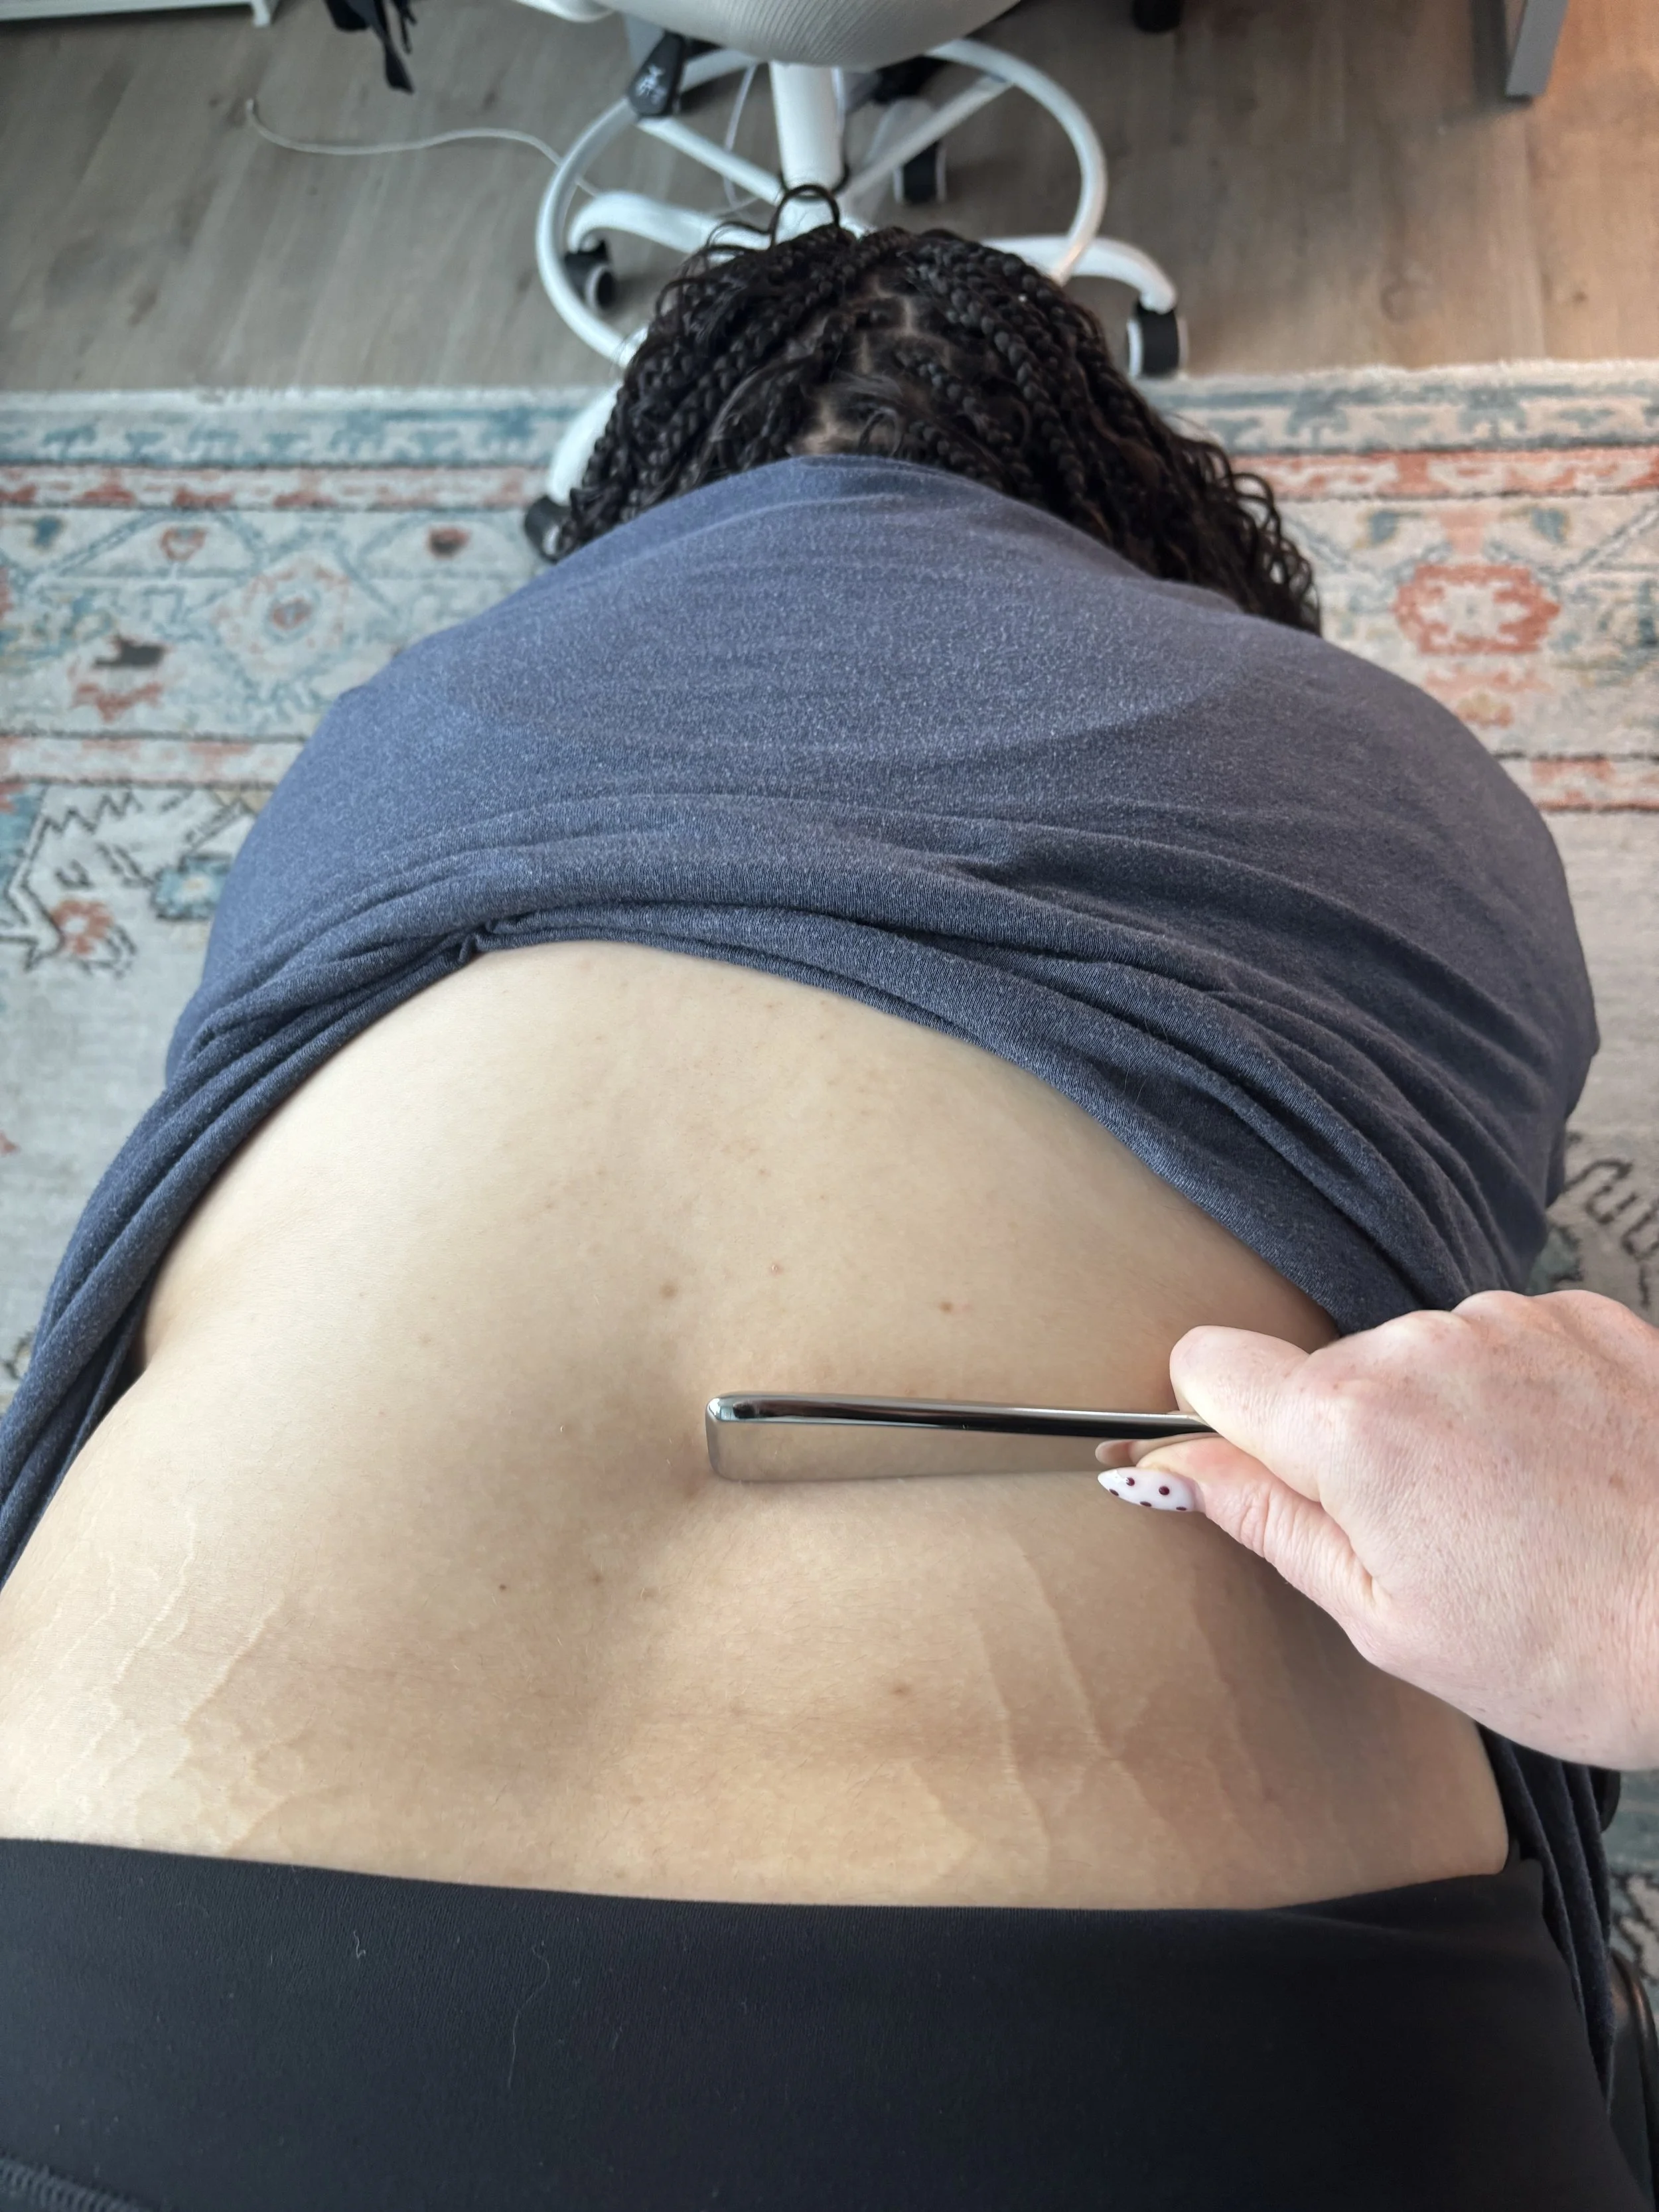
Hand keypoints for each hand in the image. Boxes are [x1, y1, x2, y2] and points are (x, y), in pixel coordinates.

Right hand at [1097, 1290, 1658, 1766]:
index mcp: (1349, 1421)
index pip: (1210, 1361)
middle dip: (1351, 1442)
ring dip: (1442, 1419)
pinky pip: (1502, 1344)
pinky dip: (1517, 1398)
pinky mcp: (1585, 1313)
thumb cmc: (1574, 1650)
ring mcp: (1510, 1318)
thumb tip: (1166, 1466)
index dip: (1221, 1423)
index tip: (1263, 1474)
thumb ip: (1268, 1521)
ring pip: (1417, 1358)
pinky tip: (1567, 1473)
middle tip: (1431, 1538)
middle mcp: (1419, 1341)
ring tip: (1516, 1512)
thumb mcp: (1387, 1621)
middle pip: (1325, 1372)